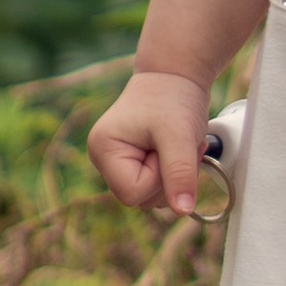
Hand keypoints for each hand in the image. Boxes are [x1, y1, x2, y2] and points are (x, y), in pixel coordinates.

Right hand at [89, 68, 211, 216]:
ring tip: (178, 143)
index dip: (158, 177)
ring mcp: (118, 162)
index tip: (167, 148)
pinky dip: (173, 170)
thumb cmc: (173, 97)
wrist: (176, 75)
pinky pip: (157, 184)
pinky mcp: (133, 162)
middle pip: (141, 199)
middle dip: (168, 176)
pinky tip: (176, 148)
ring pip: (151, 195)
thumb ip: (180, 174)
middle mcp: (104, 159)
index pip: (132, 194)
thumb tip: (182, 210)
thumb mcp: (179, 135)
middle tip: (177, 144)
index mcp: (103, 150)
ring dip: (175, 173)